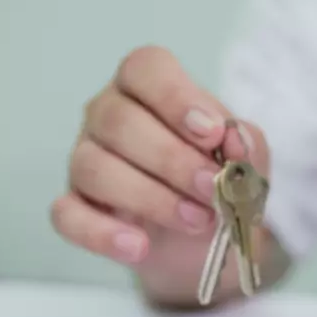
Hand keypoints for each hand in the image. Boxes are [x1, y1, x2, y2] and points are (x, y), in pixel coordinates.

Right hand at [50, 46, 269, 301]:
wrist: (213, 238)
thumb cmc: (223, 180)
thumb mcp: (248, 161)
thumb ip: (245, 144)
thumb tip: (234, 139)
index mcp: (149, 89)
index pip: (145, 68)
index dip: (176, 97)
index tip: (212, 133)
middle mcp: (108, 115)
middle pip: (119, 121)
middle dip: (172, 158)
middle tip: (212, 187)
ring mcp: (85, 160)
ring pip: (95, 168)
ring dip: (150, 197)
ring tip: (197, 220)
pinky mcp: (75, 208)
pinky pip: (69, 216)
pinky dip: (103, 233)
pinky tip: (139, 247)